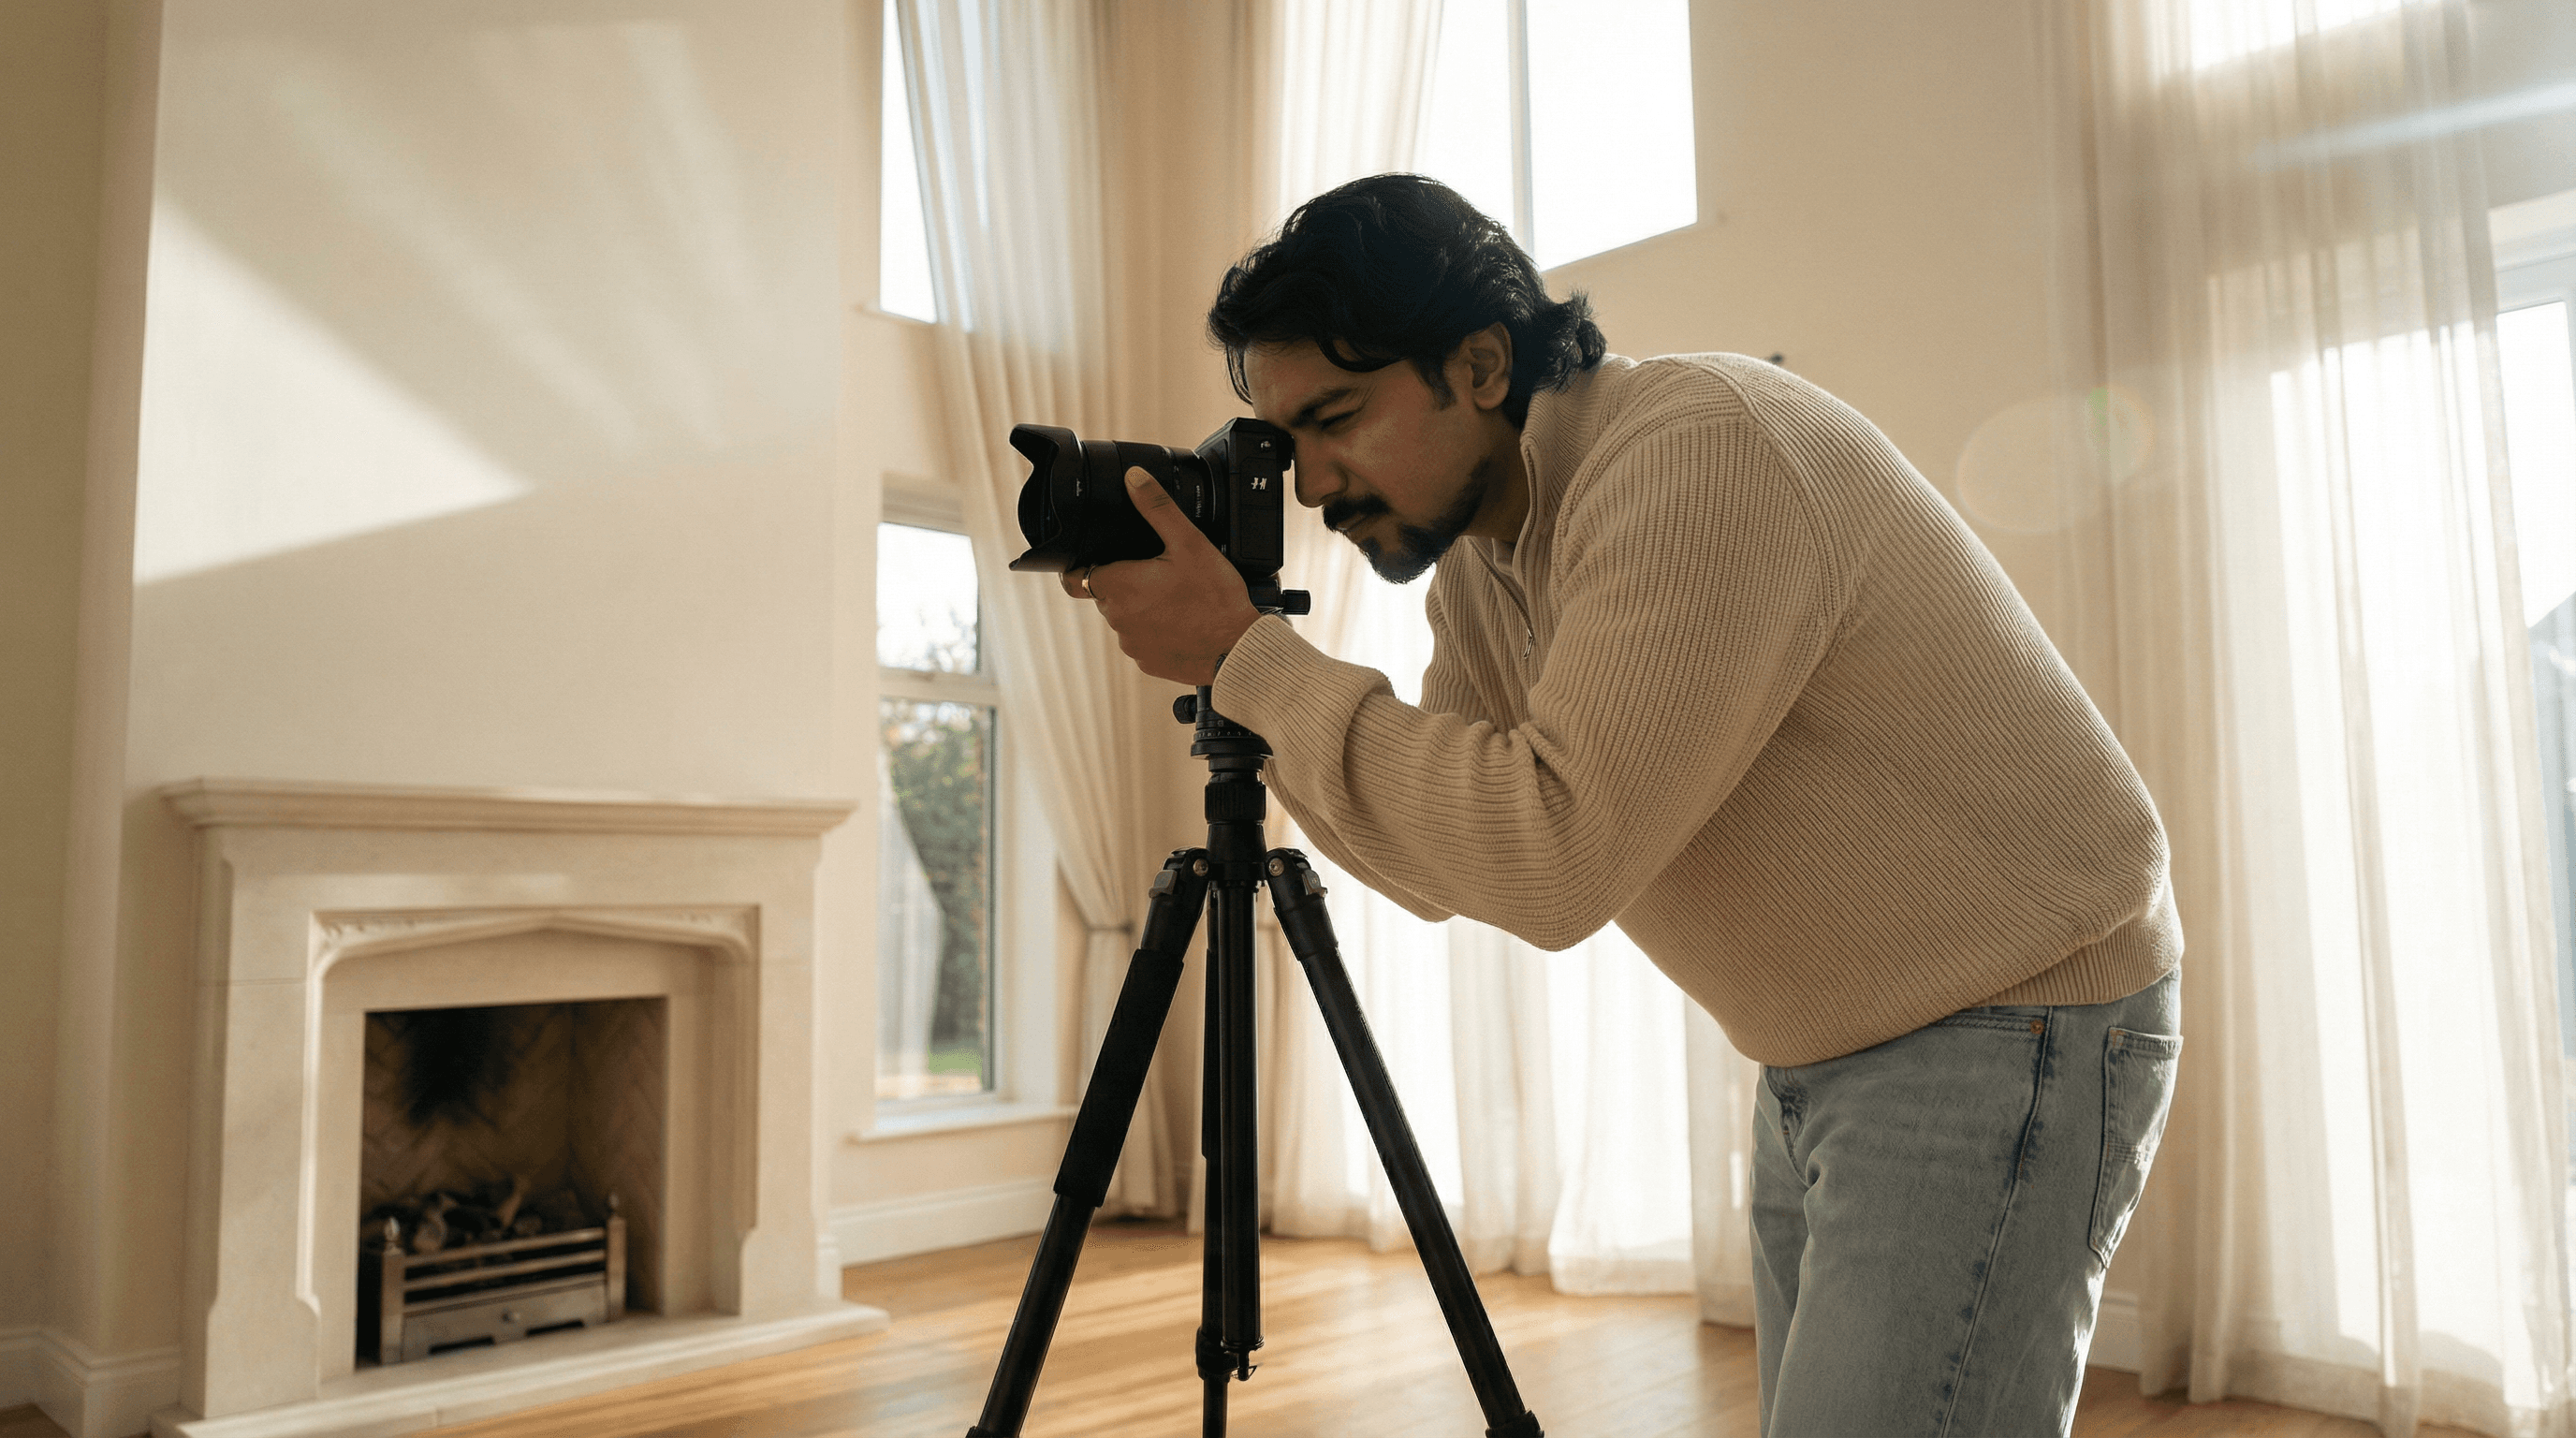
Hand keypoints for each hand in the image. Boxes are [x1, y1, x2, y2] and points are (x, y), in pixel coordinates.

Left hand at [1062, 468, 1260, 685]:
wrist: (1237, 649)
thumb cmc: (1215, 599)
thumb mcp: (1189, 543)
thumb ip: (1157, 508)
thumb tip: (1134, 478)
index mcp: (1118, 586)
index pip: (1076, 576)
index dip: (1087, 565)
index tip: (1107, 559)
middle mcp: (1116, 619)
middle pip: (1105, 594)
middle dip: (1125, 582)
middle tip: (1160, 573)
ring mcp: (1130, 644)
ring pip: (1124, 618)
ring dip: (1141, 607)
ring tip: (1175, 598)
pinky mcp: (1146, 663)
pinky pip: (1142, 641)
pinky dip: (1156, 631)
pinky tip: (1182, 622)